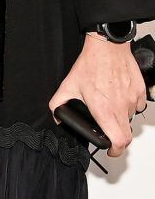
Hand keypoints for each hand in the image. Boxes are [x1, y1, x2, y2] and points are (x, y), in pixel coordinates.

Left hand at [49, 34, 146, 157]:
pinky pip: (137, 105)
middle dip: (117, 139)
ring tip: (110, 108)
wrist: (107, 47)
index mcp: (104, 109)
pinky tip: (118, 98)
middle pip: (127, 135)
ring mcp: (132, 99)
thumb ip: (58, 104)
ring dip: (121, 119)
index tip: (110, 150)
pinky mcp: (140, 91)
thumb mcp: (67, 86)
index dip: (115, 151)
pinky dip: (129, 106)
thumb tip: (57, 117)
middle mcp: (121, 106)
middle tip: (108, 134)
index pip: (119, 140)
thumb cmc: (91, 64)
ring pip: (130, 118)